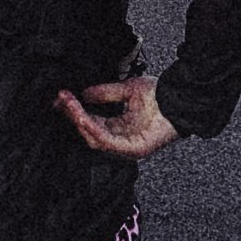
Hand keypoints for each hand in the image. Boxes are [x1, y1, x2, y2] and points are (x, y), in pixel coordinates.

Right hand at [57, 75, 180, 159]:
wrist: (181, 98)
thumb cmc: (161, 95)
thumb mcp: (128, 89)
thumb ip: (106, 93)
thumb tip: (84, 93)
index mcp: (120, 127)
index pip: (91, 122)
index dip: (75, 111)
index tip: (62, 98)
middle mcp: (121, 138)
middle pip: (89, 131)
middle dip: (72, 115)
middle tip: (59, 100)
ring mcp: (127, 147)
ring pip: (94, 137)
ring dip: (79, 120)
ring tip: (68, 105)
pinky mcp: (133, 150)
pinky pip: (107, 141)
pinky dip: (93, 129)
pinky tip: (83, 117)